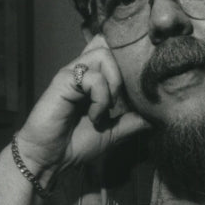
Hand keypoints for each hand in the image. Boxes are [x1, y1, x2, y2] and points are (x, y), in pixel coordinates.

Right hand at [16, 34, 150, 176]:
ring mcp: (73, 74)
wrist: (50, 158)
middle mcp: (83, 72)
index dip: (125, 58)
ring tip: (105, 109)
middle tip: (117, 104)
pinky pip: (92, 76)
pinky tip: (94, 116)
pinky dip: (100, 97)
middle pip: (112, 47)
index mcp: (93, 80)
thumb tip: (154, 117)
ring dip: (112, 84)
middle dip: (123, 75)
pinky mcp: (63, 81)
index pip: (111, 50)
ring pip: (104, 55)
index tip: (133, 84)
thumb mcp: (112, 133)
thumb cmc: (75, 144)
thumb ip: (131, 122)